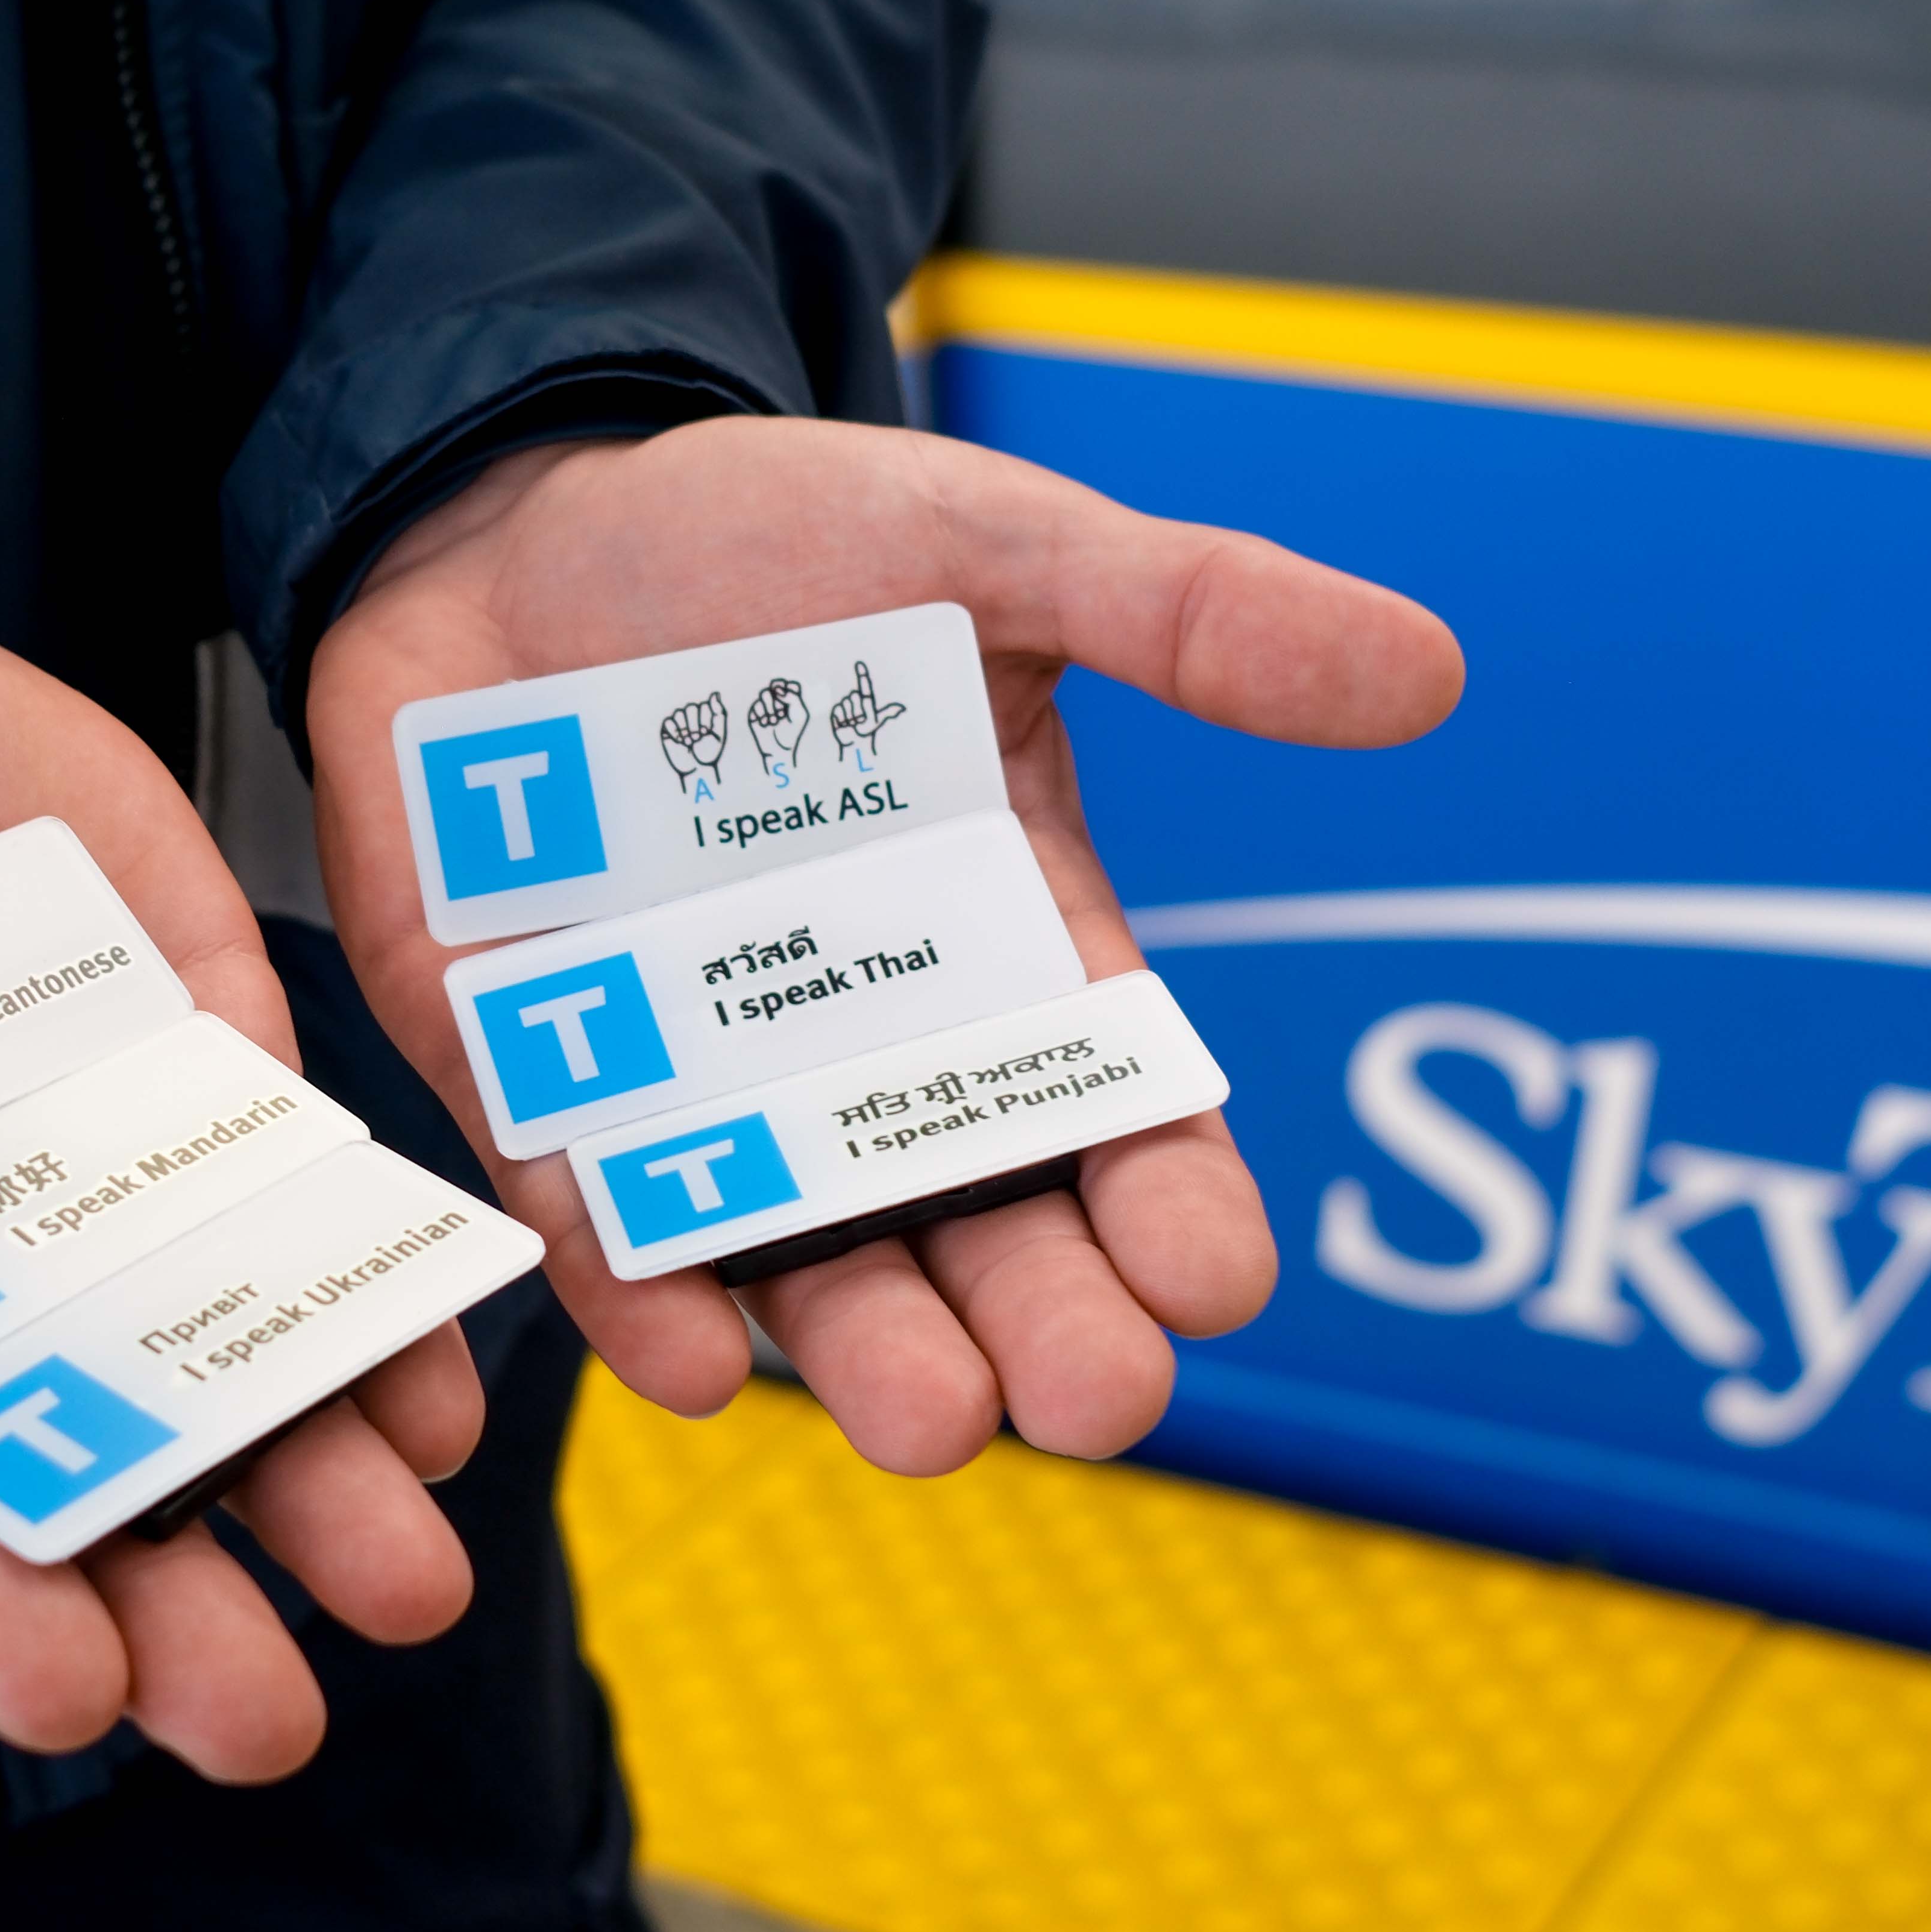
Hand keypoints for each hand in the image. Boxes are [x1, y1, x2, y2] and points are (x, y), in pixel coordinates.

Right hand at [0, 515, 482, 1780]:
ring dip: (311, 1478)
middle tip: (280, 1722)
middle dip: (169, 1597)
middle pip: (54, 1464)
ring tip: (417, 1578)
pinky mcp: (183, 1056)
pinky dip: (367, 1295)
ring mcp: (69, 1169)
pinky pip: (287, 1208)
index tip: (58, 1698)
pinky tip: (449, 1377)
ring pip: (203, 1367)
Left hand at [310, 421, 1460, 1472]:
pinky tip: (687, 1355)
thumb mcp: (991, 545)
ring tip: (927, 1417)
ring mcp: (700, 1072)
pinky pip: (595, 1209)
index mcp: (1003, 941)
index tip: (1214, 1276)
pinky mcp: (536, 1068)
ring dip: (864, 1346)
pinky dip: (638, 1286)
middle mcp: (862, 1045)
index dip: (1173, 1204)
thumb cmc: (765, 536)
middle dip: (1044, 1325)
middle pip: (981, 1226)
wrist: (505, 514)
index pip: (1118, 1113)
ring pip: (801, 1253)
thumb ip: (1186, 611)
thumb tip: (1424, 669)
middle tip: (1093, 1401)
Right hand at [659, 693, 729, 801]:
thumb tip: (715, 693)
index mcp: (704, 714)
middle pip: (690, 708)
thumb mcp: (719, 732)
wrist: (697, 769)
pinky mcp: (667, 730)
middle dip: (695, 726)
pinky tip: (679, 742)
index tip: (708, 733)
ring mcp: (678, 722)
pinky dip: (675, 732)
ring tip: (689, 742)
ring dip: (685, 729)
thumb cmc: (709, 752)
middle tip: (697, 739)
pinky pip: (668, 722)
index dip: (706, 720)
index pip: (703, 706)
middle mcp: (690, 716)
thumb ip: (718, 712)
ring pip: (679, 713)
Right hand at [747, 675, 811, 785]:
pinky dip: (762, 714)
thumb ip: (792, 697)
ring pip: (765, 693)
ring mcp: (765, 706)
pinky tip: (765, 724)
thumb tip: (777, 689)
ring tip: (773, 721)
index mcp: (790, 698)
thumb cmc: (792, 733)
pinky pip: (756, 705)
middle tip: (782, 712)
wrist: (779, 750)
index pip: (788, 683)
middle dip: (778, 698)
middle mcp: (777, 700)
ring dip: (770, 707)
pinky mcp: (755, 713)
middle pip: (775, 685)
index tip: (789, 696)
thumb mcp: (800, 713)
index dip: (788, 686)